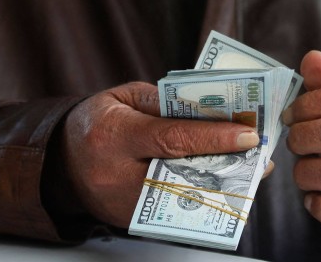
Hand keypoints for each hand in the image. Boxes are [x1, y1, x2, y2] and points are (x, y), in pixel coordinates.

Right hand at [59, 82, 261, 226]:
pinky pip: (173, 211)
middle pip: (183, 173)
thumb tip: (210, 109)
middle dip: (225, 164)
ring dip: (220, 184)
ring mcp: (123, 205)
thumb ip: (164, 102)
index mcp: (113, 136)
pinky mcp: (131, 222)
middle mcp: (116, 175)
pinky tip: (222, 184)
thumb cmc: (96, 122)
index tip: (248, 134)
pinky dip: (201, 197)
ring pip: (183, 198)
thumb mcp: (124, 97)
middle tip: (258, 155)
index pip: (172, 138)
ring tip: (248, 170)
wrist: (61, 162)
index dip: (214, 136)